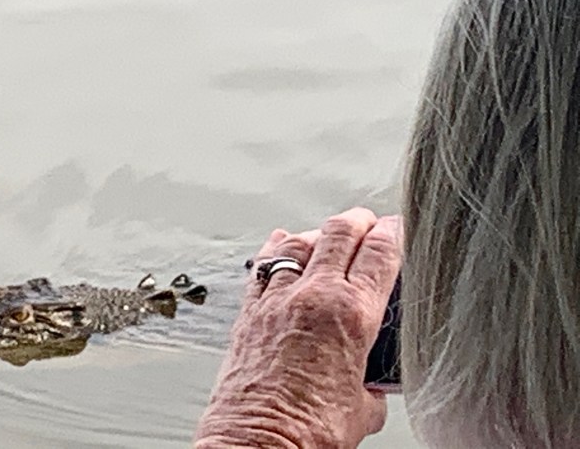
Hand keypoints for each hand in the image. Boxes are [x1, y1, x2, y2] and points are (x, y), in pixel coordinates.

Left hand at [195, 208, 402, 447]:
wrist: (257, 442)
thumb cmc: (308, 431)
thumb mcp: (364, 407)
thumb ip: (371, 379)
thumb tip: (369, 378)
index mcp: (352, 315)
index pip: (379, 253)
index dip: (393, 233)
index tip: (398, 227)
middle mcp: (313, 297)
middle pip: (338, 234)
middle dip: (358, 221)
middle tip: (368, 220)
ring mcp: (276, 300)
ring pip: (297, 242)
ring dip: (317, 232)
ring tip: (328, 232)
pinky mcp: (249, 312)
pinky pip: (264, 266)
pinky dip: (276, 250)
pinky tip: (281, 243)